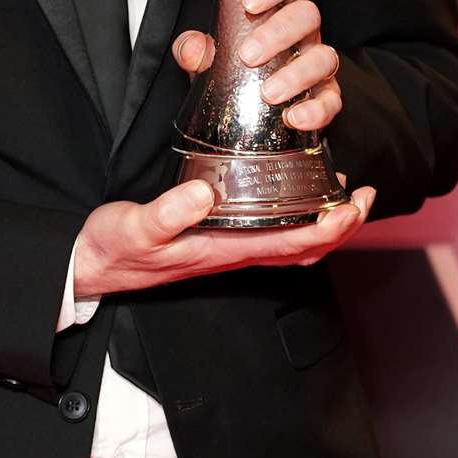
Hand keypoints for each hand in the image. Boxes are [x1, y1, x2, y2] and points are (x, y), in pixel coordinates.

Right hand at [73, 178, 374, 297]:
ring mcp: (227, 250)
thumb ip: (168, 212)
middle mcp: (234, 254)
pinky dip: (293, 217)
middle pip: (304, 249)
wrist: (94, 267)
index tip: (353, 202)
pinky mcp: (216, 240)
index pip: (293, 245)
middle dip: (340, 225)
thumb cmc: (115, 247)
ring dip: (322, 222)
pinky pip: (269, 234)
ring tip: (338, 189)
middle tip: (362, 193)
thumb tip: (205, 191)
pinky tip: (290, 192)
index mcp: (224, 251)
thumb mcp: (136, 227)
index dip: (330, 227)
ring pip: (290, 243)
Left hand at [171, 0, 341, 134]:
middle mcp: (303, 32)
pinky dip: (316, 110)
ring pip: (324, 57)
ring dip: (297, 75)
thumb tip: (192, 49)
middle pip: (307, 15)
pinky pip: (331, 101)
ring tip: (268, 94)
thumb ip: (194, 48)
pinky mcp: (325, 96)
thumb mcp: (207, 56)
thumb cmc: (230, 69)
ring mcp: (317, 63)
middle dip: (278, 33)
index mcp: (278, 9)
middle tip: (248, 56)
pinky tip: (293, 118)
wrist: (241, 111)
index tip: (248, 2)